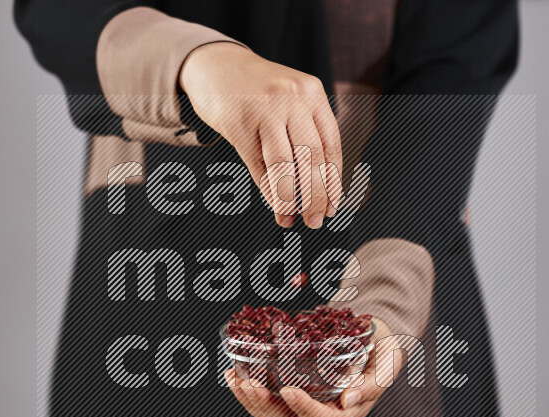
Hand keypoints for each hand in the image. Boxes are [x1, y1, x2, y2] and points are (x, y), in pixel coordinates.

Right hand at [180, 43, 341, 228]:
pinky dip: (268, 189)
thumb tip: (319, 188)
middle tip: (315, 220)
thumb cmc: (258, 91)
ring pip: (284, 164)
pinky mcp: (238, 122)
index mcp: (312, 93)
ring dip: (290, 198)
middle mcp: (292, 98)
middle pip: (311, 157)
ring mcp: (264, 109)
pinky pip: (258, 165)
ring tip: (292, 218)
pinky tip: (274, 204)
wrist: (215, 64)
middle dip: (315, 196)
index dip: (333, 180)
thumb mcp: (290, 100)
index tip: (333, 205)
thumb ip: (306, 133)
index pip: (331, 144)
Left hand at [224, 318, 401, 416]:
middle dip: (265, 406)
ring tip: (236, 381)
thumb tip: (349, 400)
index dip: (304, 409)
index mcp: (349, 410)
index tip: (289, 391)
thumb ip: (376, 381)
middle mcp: (325, 410)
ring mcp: (307, 402)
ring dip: (251, 400)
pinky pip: (268, 397)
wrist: (375, 337)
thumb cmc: (385, 348)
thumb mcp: (389, 360)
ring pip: (274, 412)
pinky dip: (249, 388)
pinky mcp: (294, 390)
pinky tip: (234, 375)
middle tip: (249, 385)